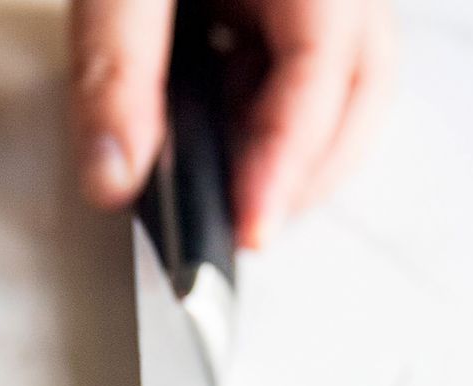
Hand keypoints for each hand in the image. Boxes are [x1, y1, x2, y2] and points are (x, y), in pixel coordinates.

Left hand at [70, 0, 395, 247]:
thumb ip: (114, 68)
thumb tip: (114, 173)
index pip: (323, 71)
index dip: (287, 161)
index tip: (248, 228)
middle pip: (358, 91)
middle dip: (305, 173)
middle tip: (242, 228)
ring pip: (342, 89)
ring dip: (290, 152)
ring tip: (225, 188)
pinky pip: (302, 71)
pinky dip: (266, 119)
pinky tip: (219, 137)